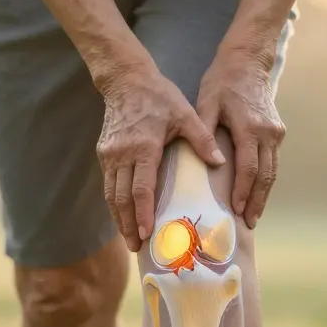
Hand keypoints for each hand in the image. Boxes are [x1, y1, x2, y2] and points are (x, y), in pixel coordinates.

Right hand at [97, 65, 224, 251]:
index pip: (142, 187)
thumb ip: (202, 140)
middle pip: (122, 198)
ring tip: (128, 239)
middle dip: (128, 225)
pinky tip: (122, 216)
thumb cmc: (159, 96)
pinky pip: (108, 184)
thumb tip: (222, 163)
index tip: (145, 233)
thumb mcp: (185, 114)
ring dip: (118, 218)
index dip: (142, 213)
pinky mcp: (104, 153)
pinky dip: (114, 203)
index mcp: (144, 146)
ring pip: (112, 194)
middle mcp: (123, 154)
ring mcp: (110, 154)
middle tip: (136, 247)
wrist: (125, 80)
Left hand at [196, 46, 284, 228]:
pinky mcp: (277, 131)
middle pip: (265, 175)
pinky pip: (273, 161)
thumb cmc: (222, 82)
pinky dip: (266, 179)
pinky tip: (258, 193)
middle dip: (258, 201)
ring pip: (273, 170)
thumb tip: (213, 164)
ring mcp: (275, 132)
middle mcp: (267, 132)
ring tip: (254, 215)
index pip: (248, 167)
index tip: (238, 209)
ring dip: (265, 194)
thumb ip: (206, 133)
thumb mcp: (207, 103)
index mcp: (249, 127)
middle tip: (250, 223)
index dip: (244, 191)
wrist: (248, 61)